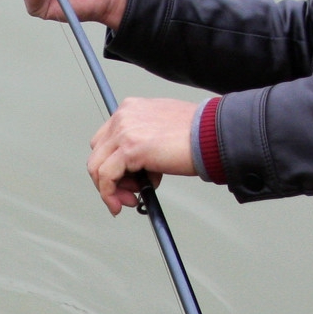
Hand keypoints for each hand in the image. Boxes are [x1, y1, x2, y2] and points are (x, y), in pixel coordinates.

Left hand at [88, 98, 198, 214]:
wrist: (215, 135)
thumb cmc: (198, 135)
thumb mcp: (161, 132)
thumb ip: (142, 144)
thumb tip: (133, 170)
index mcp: (130, 109)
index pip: (105, 141)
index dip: (111, 165)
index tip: (125, 181)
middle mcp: (123, 116)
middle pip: (97, 155)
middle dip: (109, 180)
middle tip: (127, 194)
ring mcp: (124, 131)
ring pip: (97, 167)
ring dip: (110, 190)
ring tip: (131, 200)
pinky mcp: (129, 148)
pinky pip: (106, 177)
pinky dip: (109, 194)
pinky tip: (121, 204)